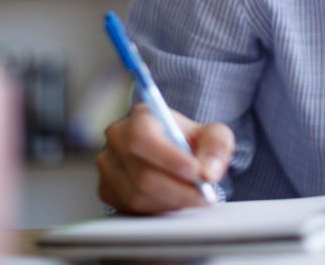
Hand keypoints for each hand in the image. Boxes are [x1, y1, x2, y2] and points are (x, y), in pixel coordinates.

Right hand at [97, 103, 233, 214]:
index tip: (196, 172)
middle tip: (204, 196)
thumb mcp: (213, 135)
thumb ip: (216, 147)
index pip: (143, 137)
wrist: (176, 154)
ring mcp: (108, 165)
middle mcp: (117, 138)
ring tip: (194, 198)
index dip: (168, 158)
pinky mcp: (107, 189)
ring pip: (137, 194)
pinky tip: (175, 200)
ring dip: (171, 201)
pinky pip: (131, 207)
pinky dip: (158, 208)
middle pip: (142, 173)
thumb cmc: (191, 142)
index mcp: (141, 116)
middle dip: (178, 189)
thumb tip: (208, 172)